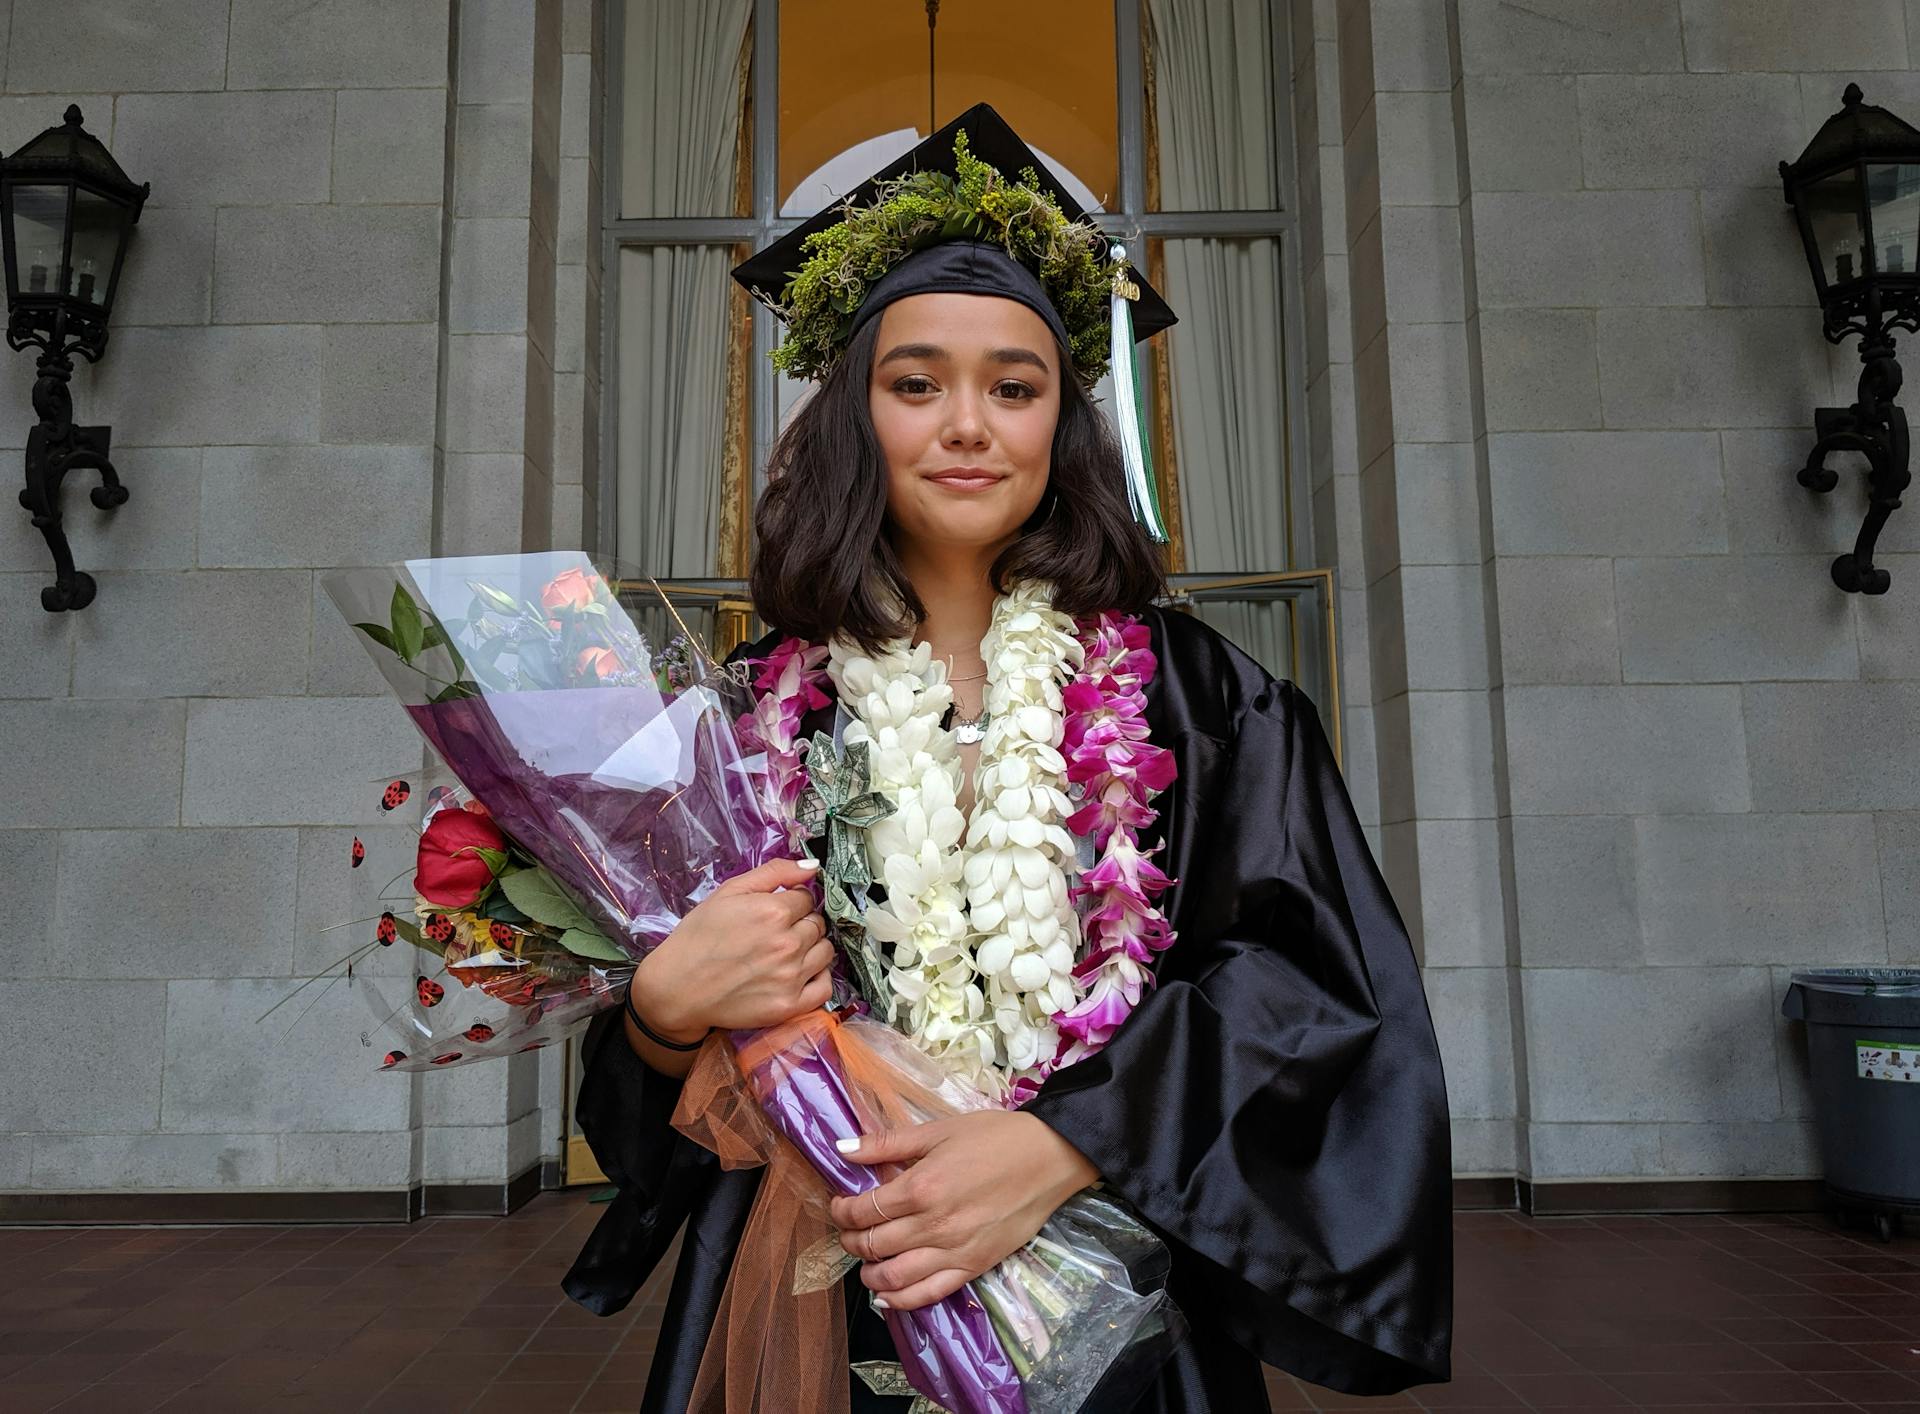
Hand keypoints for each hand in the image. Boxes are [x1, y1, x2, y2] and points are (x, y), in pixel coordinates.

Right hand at [628, 856, 831, 1039]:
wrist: (677, 988)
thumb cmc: (699, 937)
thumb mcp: (728, 892)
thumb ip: (774, 873)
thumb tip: (813, 866)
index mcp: (774, 912)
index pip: (807, 897)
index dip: (792, 901)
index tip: (776, 911)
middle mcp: (787, 944)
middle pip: (818, 924)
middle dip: (802, 923)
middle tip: (776, 933)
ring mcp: (791, 977)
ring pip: (826, 951)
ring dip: (812, 947)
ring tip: (786, 952)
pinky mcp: (790, 1006)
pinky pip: (825, 986)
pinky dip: (819, 977)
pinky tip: (801, 973)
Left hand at [826, 1110, 1099, 1311]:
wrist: (1049, 1158)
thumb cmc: (995, 1137)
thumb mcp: (938, 1131)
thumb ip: (887, 1143)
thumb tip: (841, 1150)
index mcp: (921, 1188)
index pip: (864, 1210)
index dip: (843, 1210)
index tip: (840, 1204)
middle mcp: (933, 1225)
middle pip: (874, 1244)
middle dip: (851, 1240)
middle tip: (850, 1230)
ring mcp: (954, 1251)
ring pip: (894, 1277)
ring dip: (869, 1273)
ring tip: (866, 1262)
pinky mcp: (974, 1267)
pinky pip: (929, 1294)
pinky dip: (901, 1300)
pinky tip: (887, 1295)